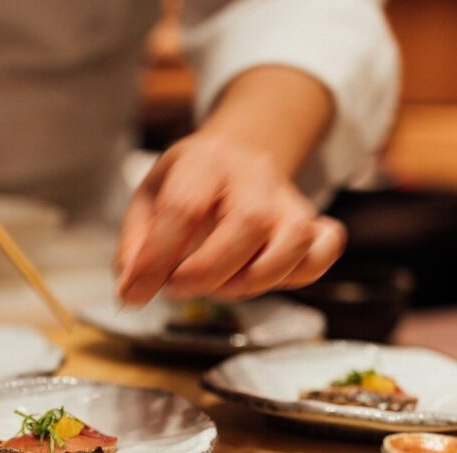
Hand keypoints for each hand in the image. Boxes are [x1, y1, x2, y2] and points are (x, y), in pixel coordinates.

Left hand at [116, 133, 345, 304]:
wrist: (236, 155)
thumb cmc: (187, 185)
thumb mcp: (148, 200)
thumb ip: (135, 246)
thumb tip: (133, 290)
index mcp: (204, 160)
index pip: (184, 208)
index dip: (157, 259)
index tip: (136, 292)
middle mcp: (254, 174)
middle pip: (247, 222)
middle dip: (208, 271)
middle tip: (177, 289)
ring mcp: (288, 199)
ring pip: (293, 241)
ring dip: (253, 280)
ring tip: (220, 287)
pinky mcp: (312, 223)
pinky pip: (323, 252)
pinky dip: (299, 274)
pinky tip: (264, 277)